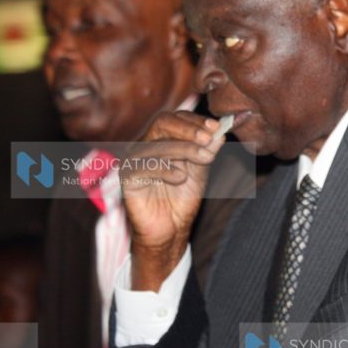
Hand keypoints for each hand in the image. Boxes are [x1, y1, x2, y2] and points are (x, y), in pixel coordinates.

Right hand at [120, 111, 224, 289]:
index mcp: (161, 138)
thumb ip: (207, 150)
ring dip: (185, 149)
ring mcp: (133, 159)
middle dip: (189, 129)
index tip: (216, 127)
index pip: (176, 118)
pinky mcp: (126, 177)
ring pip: (157, 144)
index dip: (197, 120)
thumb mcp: (200, 170)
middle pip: (163, 123)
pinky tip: (181, 177)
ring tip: (205, 159)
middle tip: (209, 139)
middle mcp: (145, 144)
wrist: (170, 229)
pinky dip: (166, 169)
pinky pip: (144, 166)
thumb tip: (220, 131)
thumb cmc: (182, 197)